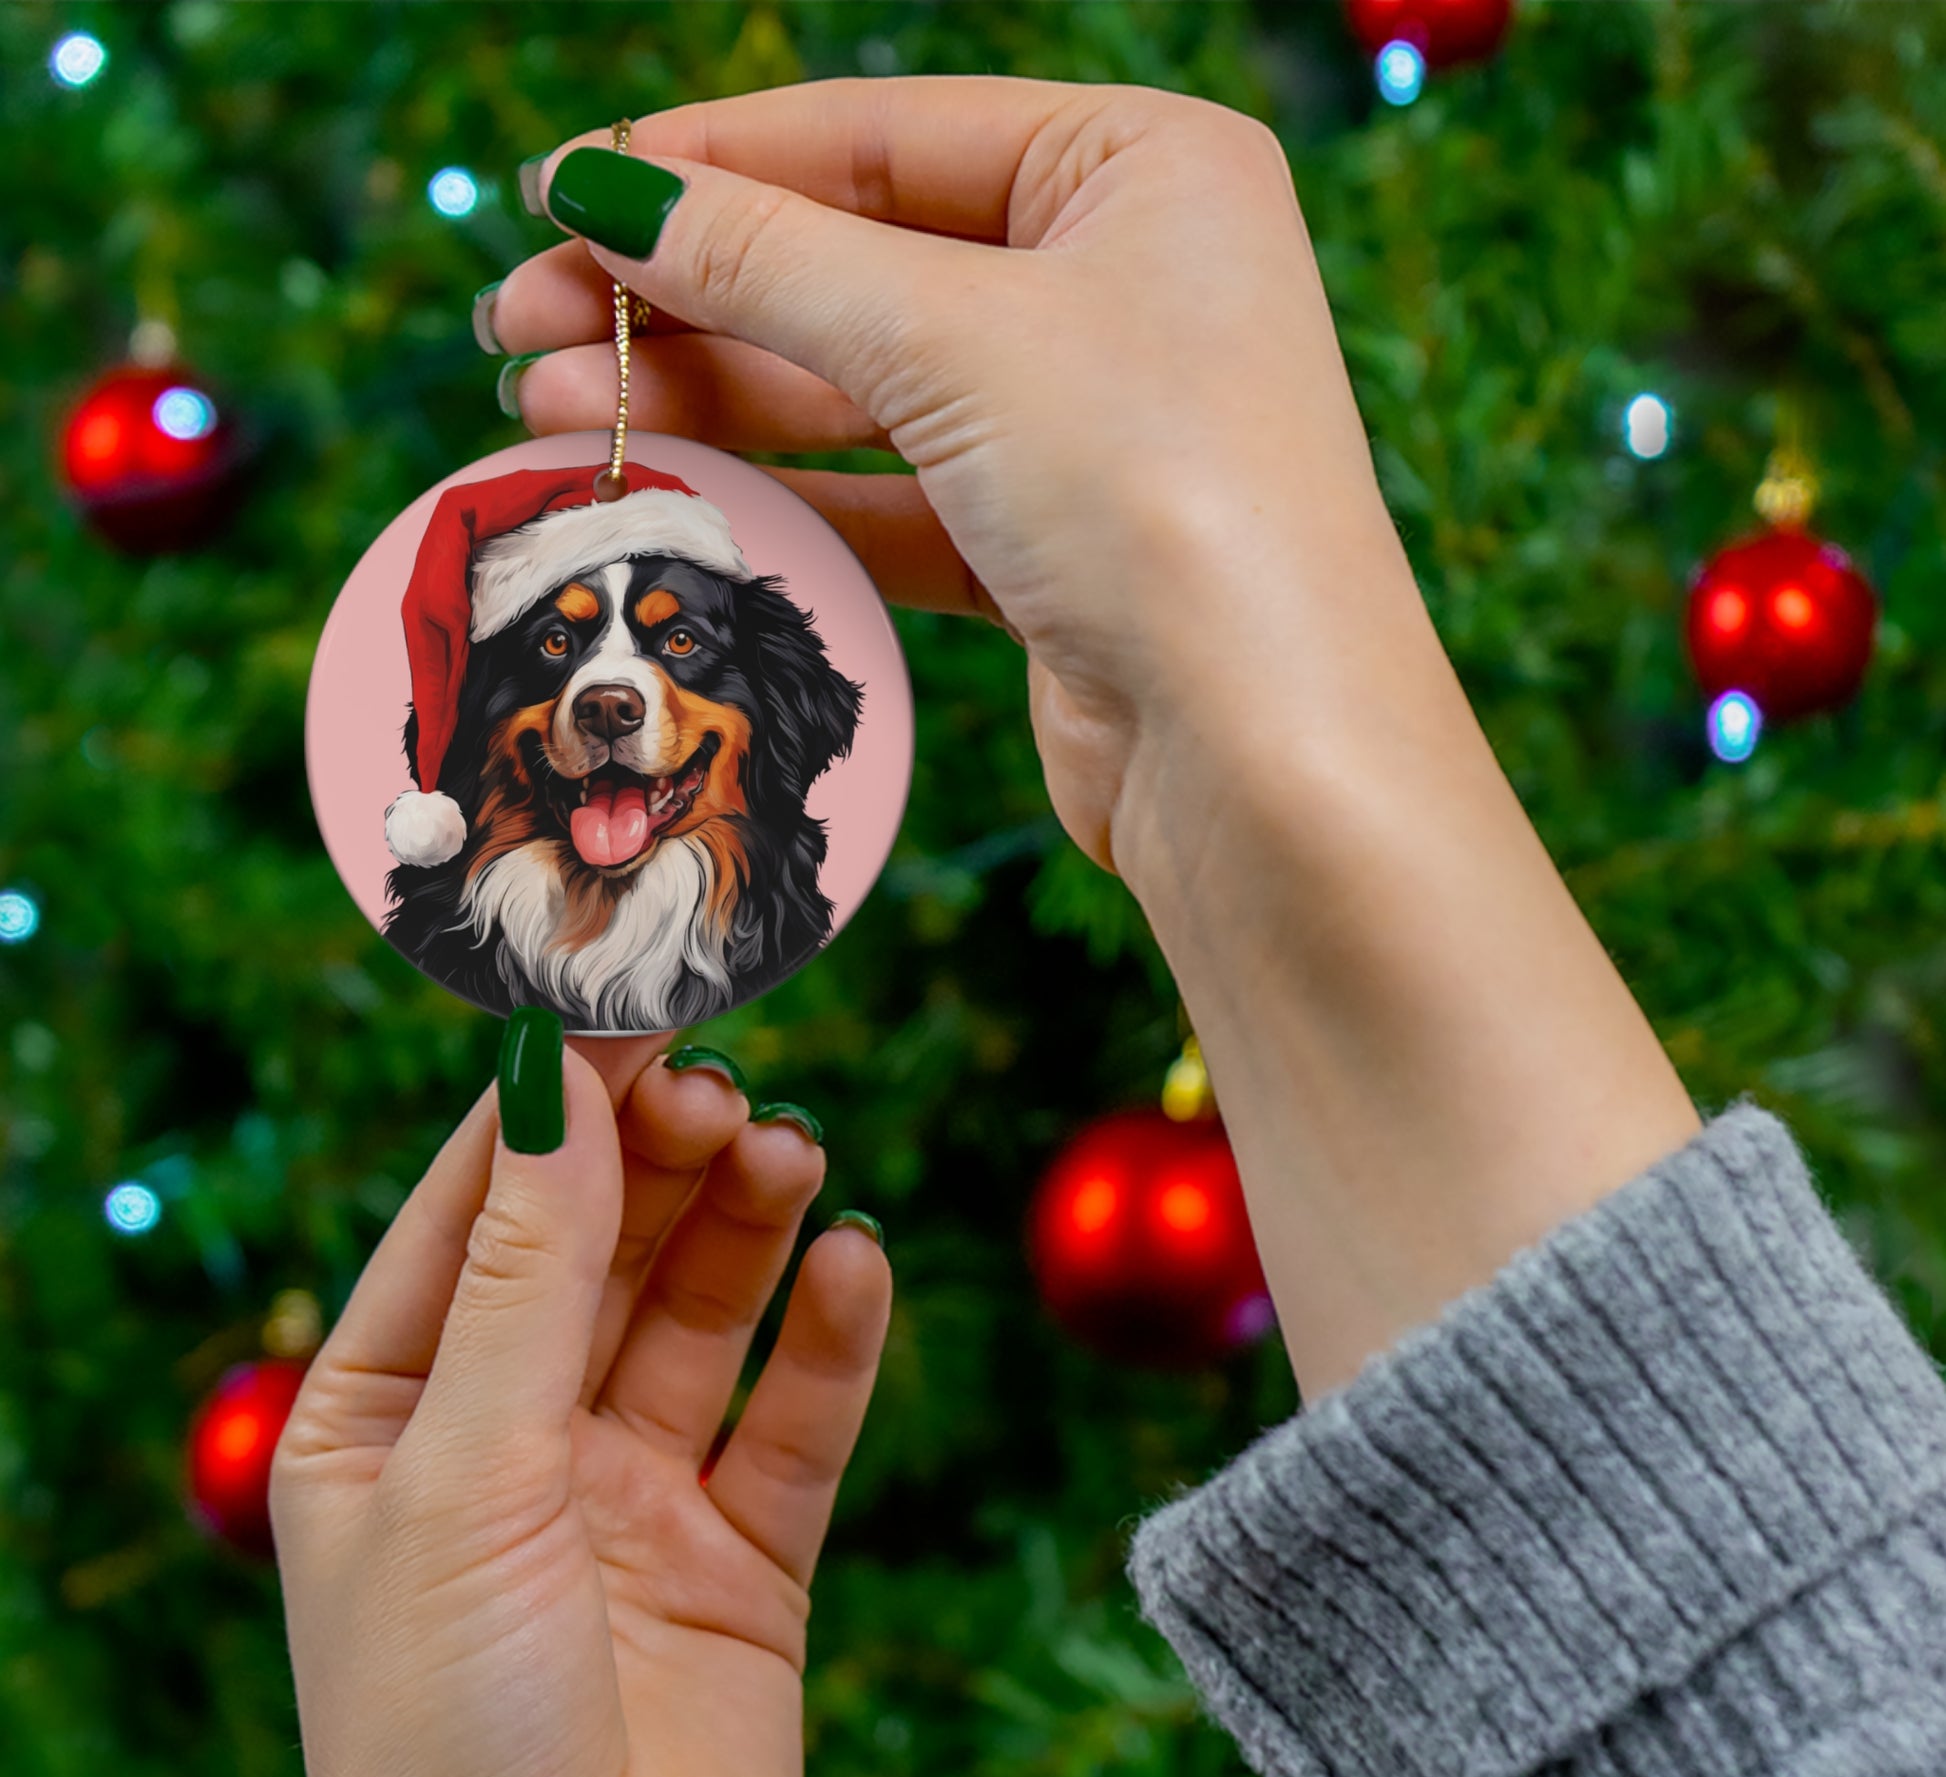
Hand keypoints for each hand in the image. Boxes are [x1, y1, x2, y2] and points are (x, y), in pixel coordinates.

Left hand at [271, 1037, 889, 1776]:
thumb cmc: (448, 1741)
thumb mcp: (466, 1476)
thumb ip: (527, 1276)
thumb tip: (555, 1082)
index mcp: (390, 1418)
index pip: (475, 1215)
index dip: (551, 1109)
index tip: (628, 1007)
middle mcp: (512, 1444)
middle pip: (602, 1249)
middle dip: (661, 1162)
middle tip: (727, 1087)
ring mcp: (631, 1499)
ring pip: (702, 1317)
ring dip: (748, 1228)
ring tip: (794, 1156)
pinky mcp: (744, 1561)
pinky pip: (795, 1421)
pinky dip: (831, 1340)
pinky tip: (855, 1267)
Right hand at [488, 76, 1404, 886]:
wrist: (1262, 754)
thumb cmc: (1160, 496)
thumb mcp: (952, 337)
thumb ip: (769, 259)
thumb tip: (606, 190)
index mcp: (1141, 167)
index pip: (882, 134)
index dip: (710, 162)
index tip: (561, 191)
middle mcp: (1123, 282)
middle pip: (857, 262)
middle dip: (684, 295)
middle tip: (520, 323)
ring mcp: (1088, 422)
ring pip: (862, 389)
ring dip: (709, 399)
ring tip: (548, 411)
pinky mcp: (1052, 549)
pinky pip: (891, 497)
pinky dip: (784, 496)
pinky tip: (668, 491)